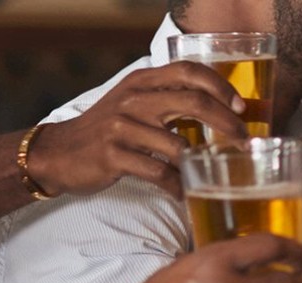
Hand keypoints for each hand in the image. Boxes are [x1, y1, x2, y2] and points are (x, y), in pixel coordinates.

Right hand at [25, 61, 249, 196]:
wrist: (57, 153)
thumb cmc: (107, 130)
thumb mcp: (134, 103)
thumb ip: (168, 99)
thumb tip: (220, 110)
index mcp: (142, 81)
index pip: (189, 70)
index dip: (221, 86)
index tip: (242, 108)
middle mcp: (133, 98)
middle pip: (193, 102)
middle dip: (227, 124)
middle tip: (244, 141)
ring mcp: (121, 127)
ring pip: (178, 145)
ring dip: (201, 165)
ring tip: (213, 176)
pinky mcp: (113, 155)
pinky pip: (158, 173)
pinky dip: (177, 186)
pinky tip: (184, 193)